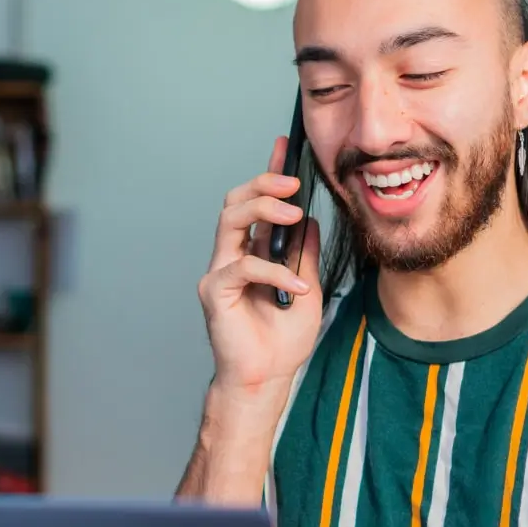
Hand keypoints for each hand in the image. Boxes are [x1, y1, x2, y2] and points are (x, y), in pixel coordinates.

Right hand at [197, 136, 323, 393]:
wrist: (266, 380)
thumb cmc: (281, 343)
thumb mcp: (309, 290)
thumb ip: (306, 257)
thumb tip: (311, 222)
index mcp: (253, 253)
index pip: (258, 205)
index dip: (268, 174)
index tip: (282, 146)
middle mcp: (233, 257)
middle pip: (236, 202)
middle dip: (263, 185)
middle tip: (292, 184)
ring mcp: (221, 272)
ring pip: (230, 220)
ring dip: (262, 210)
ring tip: (293, 214)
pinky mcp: (215, 292)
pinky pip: (244, 266)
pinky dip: (274, 271)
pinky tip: (296, 286)